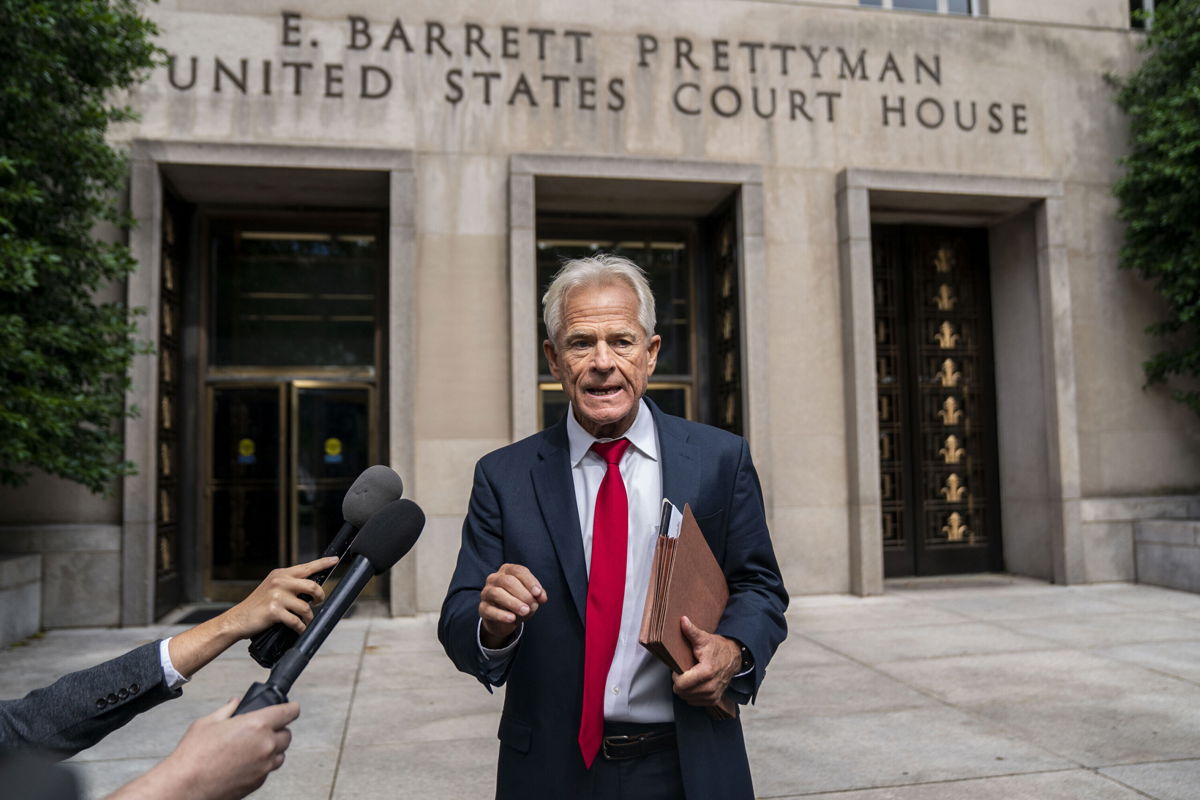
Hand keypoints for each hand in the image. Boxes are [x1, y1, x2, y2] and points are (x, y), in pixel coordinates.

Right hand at [106, 698, 297, 799]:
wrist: (185, 786)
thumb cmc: (193, 755)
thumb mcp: (208, 722)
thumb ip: (228, 710)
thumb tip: (236, 703)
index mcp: (257, 725)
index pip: (289, 712)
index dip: (290, 708)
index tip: (289, 708)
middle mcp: (266, 746)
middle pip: (287, 734)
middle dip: (278, 730)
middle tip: (261, 730)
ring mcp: (264, 766)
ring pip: (280, 754)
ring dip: (272, 749)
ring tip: (251, 747)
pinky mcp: (258, 782)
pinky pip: (268, 769)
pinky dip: (262, 764)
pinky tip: (244, 762)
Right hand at [169, 556, 337, 678]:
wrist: (238, 619)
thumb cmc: (258, 605)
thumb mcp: (273, 588)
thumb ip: (289, 585)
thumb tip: (312, 589)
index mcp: (281, 574)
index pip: (307, 567)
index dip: (323, 563)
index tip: (335, 560)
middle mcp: (280, 582)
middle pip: (313, 587)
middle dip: (320, 597)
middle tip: (318, 603)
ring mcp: (277, 596)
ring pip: (306, 607)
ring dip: (309, 618)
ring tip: (305, 621)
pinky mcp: (274, 611)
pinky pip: (297, 621)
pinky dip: (301, 627)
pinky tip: (298, 629)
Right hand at [479, 563, 546, 647]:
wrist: (505, 620)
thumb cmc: (519, 602)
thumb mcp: (531, 597)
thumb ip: (537, 595)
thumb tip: (541, 597)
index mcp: (507, 571)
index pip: (518, 571)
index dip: (529, 581)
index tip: (538, 593)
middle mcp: (494, 578)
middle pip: (508, 581)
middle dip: (522, 593)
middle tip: (533, 605)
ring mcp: (486, 592)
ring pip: (497, 593)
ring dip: (513, 603)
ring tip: (525, 611)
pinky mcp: (482, 608)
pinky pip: (489, 609)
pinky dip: (501, 615)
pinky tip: (512, 619)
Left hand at [671, 616, 740, 707]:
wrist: (734, 657)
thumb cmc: (718, 648)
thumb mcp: (704, 638)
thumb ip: (691, 631)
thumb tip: (682, 620)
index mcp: (707, 672)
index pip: (681, 684)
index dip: (675, 676)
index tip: (678, 668)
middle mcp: (711, 686)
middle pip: (683, 692)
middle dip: (679, 682)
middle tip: (683, 671)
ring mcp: (713, 695)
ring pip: (687, 698)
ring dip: (685, 689)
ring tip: (689, 676)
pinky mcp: (714, 700)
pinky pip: (694, 702)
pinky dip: (691, 695)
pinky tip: (694, 684)